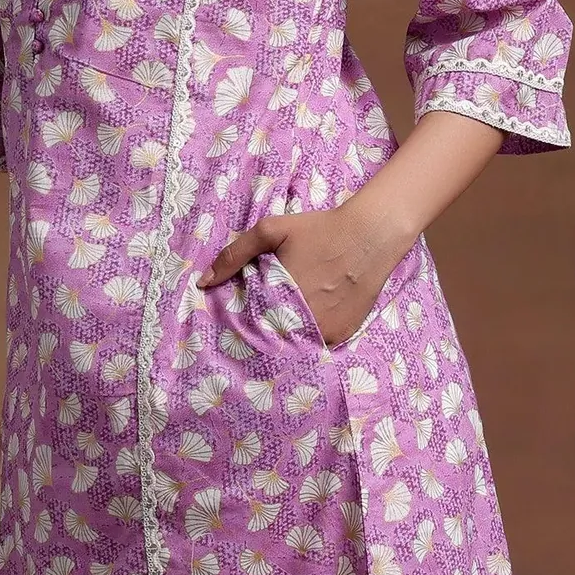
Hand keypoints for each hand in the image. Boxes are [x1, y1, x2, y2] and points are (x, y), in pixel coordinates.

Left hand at [197, 199, 411, 347]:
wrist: (370, 236)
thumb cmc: (319, 230)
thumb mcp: (271, 231)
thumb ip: (234, 255)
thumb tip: (203, 283)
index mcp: (278, 299)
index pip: (248, 323)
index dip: (242, 320)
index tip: (239, 316)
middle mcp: (300, 322)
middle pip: (271, 336)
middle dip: (263, 329)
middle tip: (264, 316)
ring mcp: (323, 333)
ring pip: (294, 343)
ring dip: (286, 335)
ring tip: (283, 320)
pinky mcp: (340, 337)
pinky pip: (316, 344)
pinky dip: (309, 336)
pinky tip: (308, 320)